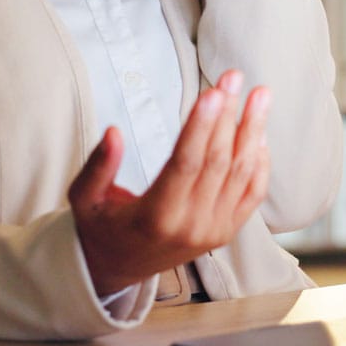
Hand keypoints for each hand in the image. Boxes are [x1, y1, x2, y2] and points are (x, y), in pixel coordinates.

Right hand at [67, 70, 270, 296]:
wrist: (118, 269)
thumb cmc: (100, 227)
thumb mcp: (84, 199)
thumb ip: (98, 166)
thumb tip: (113, 131)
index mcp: (154, 217)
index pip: (184, 163)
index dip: (200, 126)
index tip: (213, 92)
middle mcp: (191, 226)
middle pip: (218, 162)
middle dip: (229, 115)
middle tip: (233, 76)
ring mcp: (214, 231)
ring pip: (241, 174)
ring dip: (253, 130)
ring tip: (261, 94)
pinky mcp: (226, 232)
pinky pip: (253, 194)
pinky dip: (261, 162)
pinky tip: (261, 131)